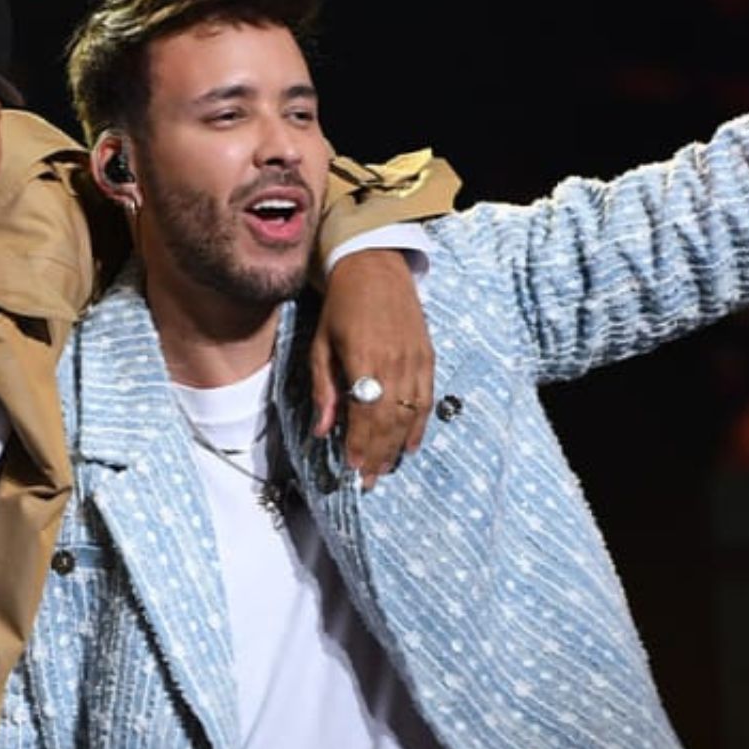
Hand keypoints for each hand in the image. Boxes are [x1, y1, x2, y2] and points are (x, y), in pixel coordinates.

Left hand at [309, 249, 432, 490]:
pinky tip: (410, 445)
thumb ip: (324, 389)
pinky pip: (427, 399)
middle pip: (388, 421)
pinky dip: (420, 425)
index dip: (360, 444)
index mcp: (364, 359)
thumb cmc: (341, 307)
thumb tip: (322, 431)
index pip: (364, 414)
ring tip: (386, 469)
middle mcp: (394, 362)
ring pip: (409, 415)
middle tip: (369, 481)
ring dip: (397, 446)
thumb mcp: (320, 345)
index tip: (353, 468)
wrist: (374, 267)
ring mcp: (415, 360)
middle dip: (378, 454)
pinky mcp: (428, 356)